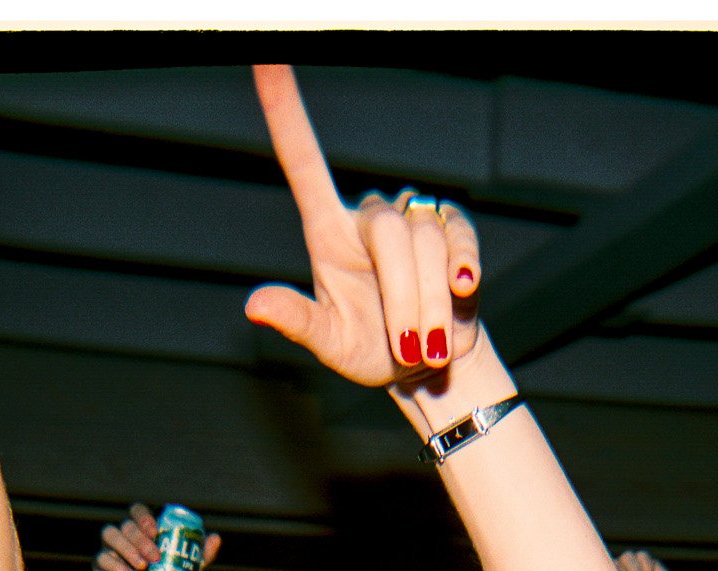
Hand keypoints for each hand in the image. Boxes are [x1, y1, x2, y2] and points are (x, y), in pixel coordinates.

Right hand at [93, 502, 222, 570]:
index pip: (138, 511)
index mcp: (142, 531)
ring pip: (110, 534)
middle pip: (126, 524)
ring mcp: (109, 549)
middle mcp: (124, 536)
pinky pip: (102, 559)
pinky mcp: (100, 567)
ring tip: (143, 567)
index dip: (144, 516)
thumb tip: (215, 538)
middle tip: (155, 557)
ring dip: (127, 548)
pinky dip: (117, 566)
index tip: (156, 531)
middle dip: (141, 539)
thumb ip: (199, 555)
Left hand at [244, 65, 482, 385]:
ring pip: (425, 242)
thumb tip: (254, 307)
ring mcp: (412, 218)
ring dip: (429, 302)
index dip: (286, 111)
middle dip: (402, 298)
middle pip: (388, 234)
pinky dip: (463, 266)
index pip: (303, 160)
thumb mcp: (331, 344)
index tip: (266, 56)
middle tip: (407, 348)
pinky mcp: (452, 229)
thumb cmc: (370, 352)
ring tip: (426, 342)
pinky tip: (462, 291)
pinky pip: (459, 238)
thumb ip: (299, 322)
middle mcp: (368, 215)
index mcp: (327, 231)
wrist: (428, 367)